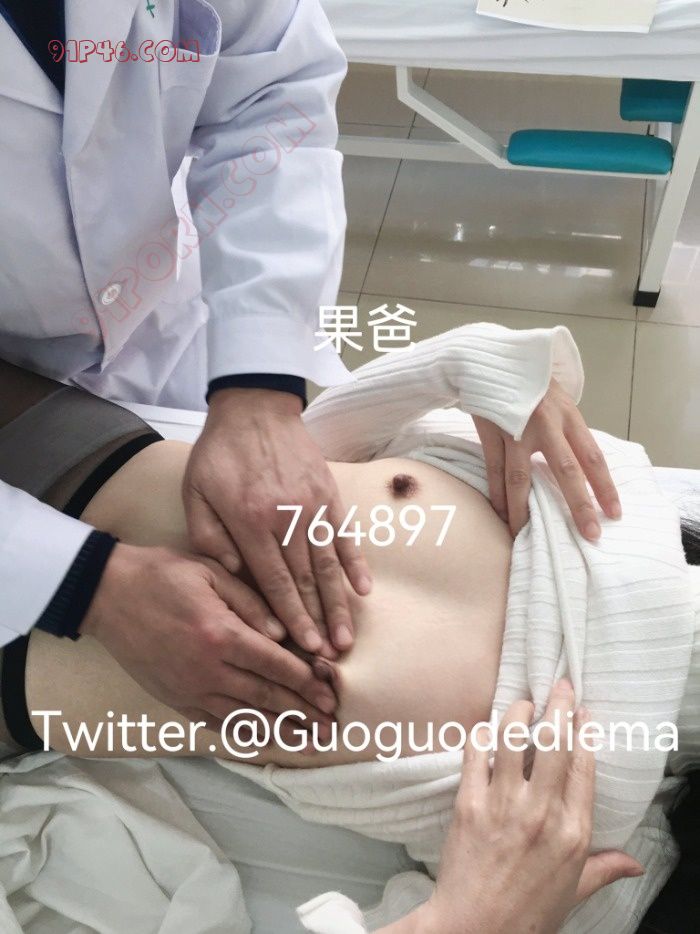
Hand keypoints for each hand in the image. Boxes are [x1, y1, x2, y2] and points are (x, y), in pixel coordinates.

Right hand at [80, 543, 337, 736]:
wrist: (106, 594)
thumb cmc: (161, 575)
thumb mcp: (211, 573)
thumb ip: (251, 603)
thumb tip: (285, 634)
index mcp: (220, 634)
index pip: (275, 665)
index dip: (307, 683)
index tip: (331, 695)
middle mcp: (206, 669)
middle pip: (265, 697)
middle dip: (303, 714)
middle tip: (331, 727)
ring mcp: (187, 689)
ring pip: (242, 718)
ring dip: (279, 732)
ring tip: (308, 743)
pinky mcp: (172, 698)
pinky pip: (213, 722)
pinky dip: (241, 733)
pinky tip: (261, 739)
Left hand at [182, 388, 371, 654]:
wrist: (254, 407)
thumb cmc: (219, 453)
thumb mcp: (196, 492)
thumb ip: (208, 536)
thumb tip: (232, 574)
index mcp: (249, 521)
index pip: (272, 581)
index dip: (288, 617)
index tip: (299, 648)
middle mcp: (286, 518)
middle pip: (304, 581)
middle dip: (317, 623)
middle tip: (329, 659)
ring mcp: (313, 506)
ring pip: (328, 564)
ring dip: (338, 604)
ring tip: (347, 637)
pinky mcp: (329, 494)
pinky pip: (345, 535)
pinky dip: (355, 563)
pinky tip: (364, 589)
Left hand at [389, 682, 642, 933]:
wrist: (474, 930)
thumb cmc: (526, 914)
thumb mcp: (574, 892)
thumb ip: (604, 868)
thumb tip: (635, 862)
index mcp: (572, 832)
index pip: (583, 767)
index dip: (584, 733)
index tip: (583, 712)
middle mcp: (541, 813)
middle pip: (554, 743)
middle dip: (559, 706)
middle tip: (559, 685)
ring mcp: (503, 806)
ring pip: (514, 739)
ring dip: (518, 712)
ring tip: (522, 703)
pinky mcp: (469, 804)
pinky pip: (476, 754)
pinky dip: (482, 734)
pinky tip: (487, 727)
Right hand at [474, 379, 620, 540]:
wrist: (489, 358)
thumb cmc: (529, 383)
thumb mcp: (558, 400)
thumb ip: (568, 430)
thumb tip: (581, 466)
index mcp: (567, 415)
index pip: (592, 456)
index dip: (605, 486)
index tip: (614, 513)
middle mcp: (545, 424)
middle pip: (566, 471)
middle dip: (579, 506)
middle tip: (590, 534)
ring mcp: (515, 430)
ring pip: (521, 478)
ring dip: (524, 510)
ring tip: (527, 535)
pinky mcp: (491, 433)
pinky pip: (495, 471)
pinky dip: (498, 495)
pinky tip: (502, 514)